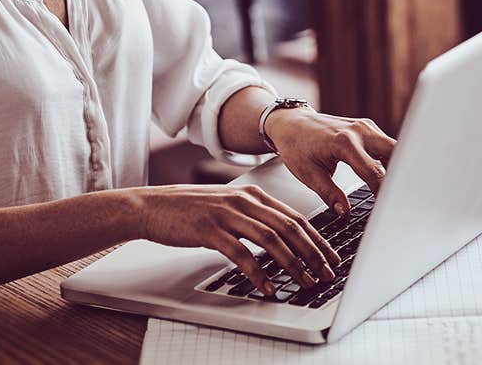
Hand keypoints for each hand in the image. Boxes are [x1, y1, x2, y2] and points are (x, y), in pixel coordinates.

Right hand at [135, 184, 340, 294]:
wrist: (151, 206)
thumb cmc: (188, 209)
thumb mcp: (227, 205)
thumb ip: (252, 216)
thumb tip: (281, 237)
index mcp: (252, 194)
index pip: (294, 216)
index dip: (316, 238)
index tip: (330, 256)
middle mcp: (243, 201)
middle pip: (289, 227)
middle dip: (312, 253)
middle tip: (326, 273)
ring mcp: (227, 214)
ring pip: (271, 239)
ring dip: (292, 263)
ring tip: (305, 282)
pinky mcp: (210, 231)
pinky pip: (241, 254)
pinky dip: (258, 272)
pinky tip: (267, 287)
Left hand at [264, 109, 396, 214]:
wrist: (291, 123)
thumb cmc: (296, 146)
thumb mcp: (308, 174)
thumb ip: (329, 194)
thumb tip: (345, 212)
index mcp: (343, 142)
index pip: (373, 172)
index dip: (383, 193)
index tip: (387, 208)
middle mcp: (359, 131)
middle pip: (395, 153)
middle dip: (401, 176)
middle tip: (402, 198)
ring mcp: (365, 127)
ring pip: (394, 148)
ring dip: (398, 167)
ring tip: (398, 191)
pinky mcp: (367, 128)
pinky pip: (386, 145)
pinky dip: (390, 161)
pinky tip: (389, 178)